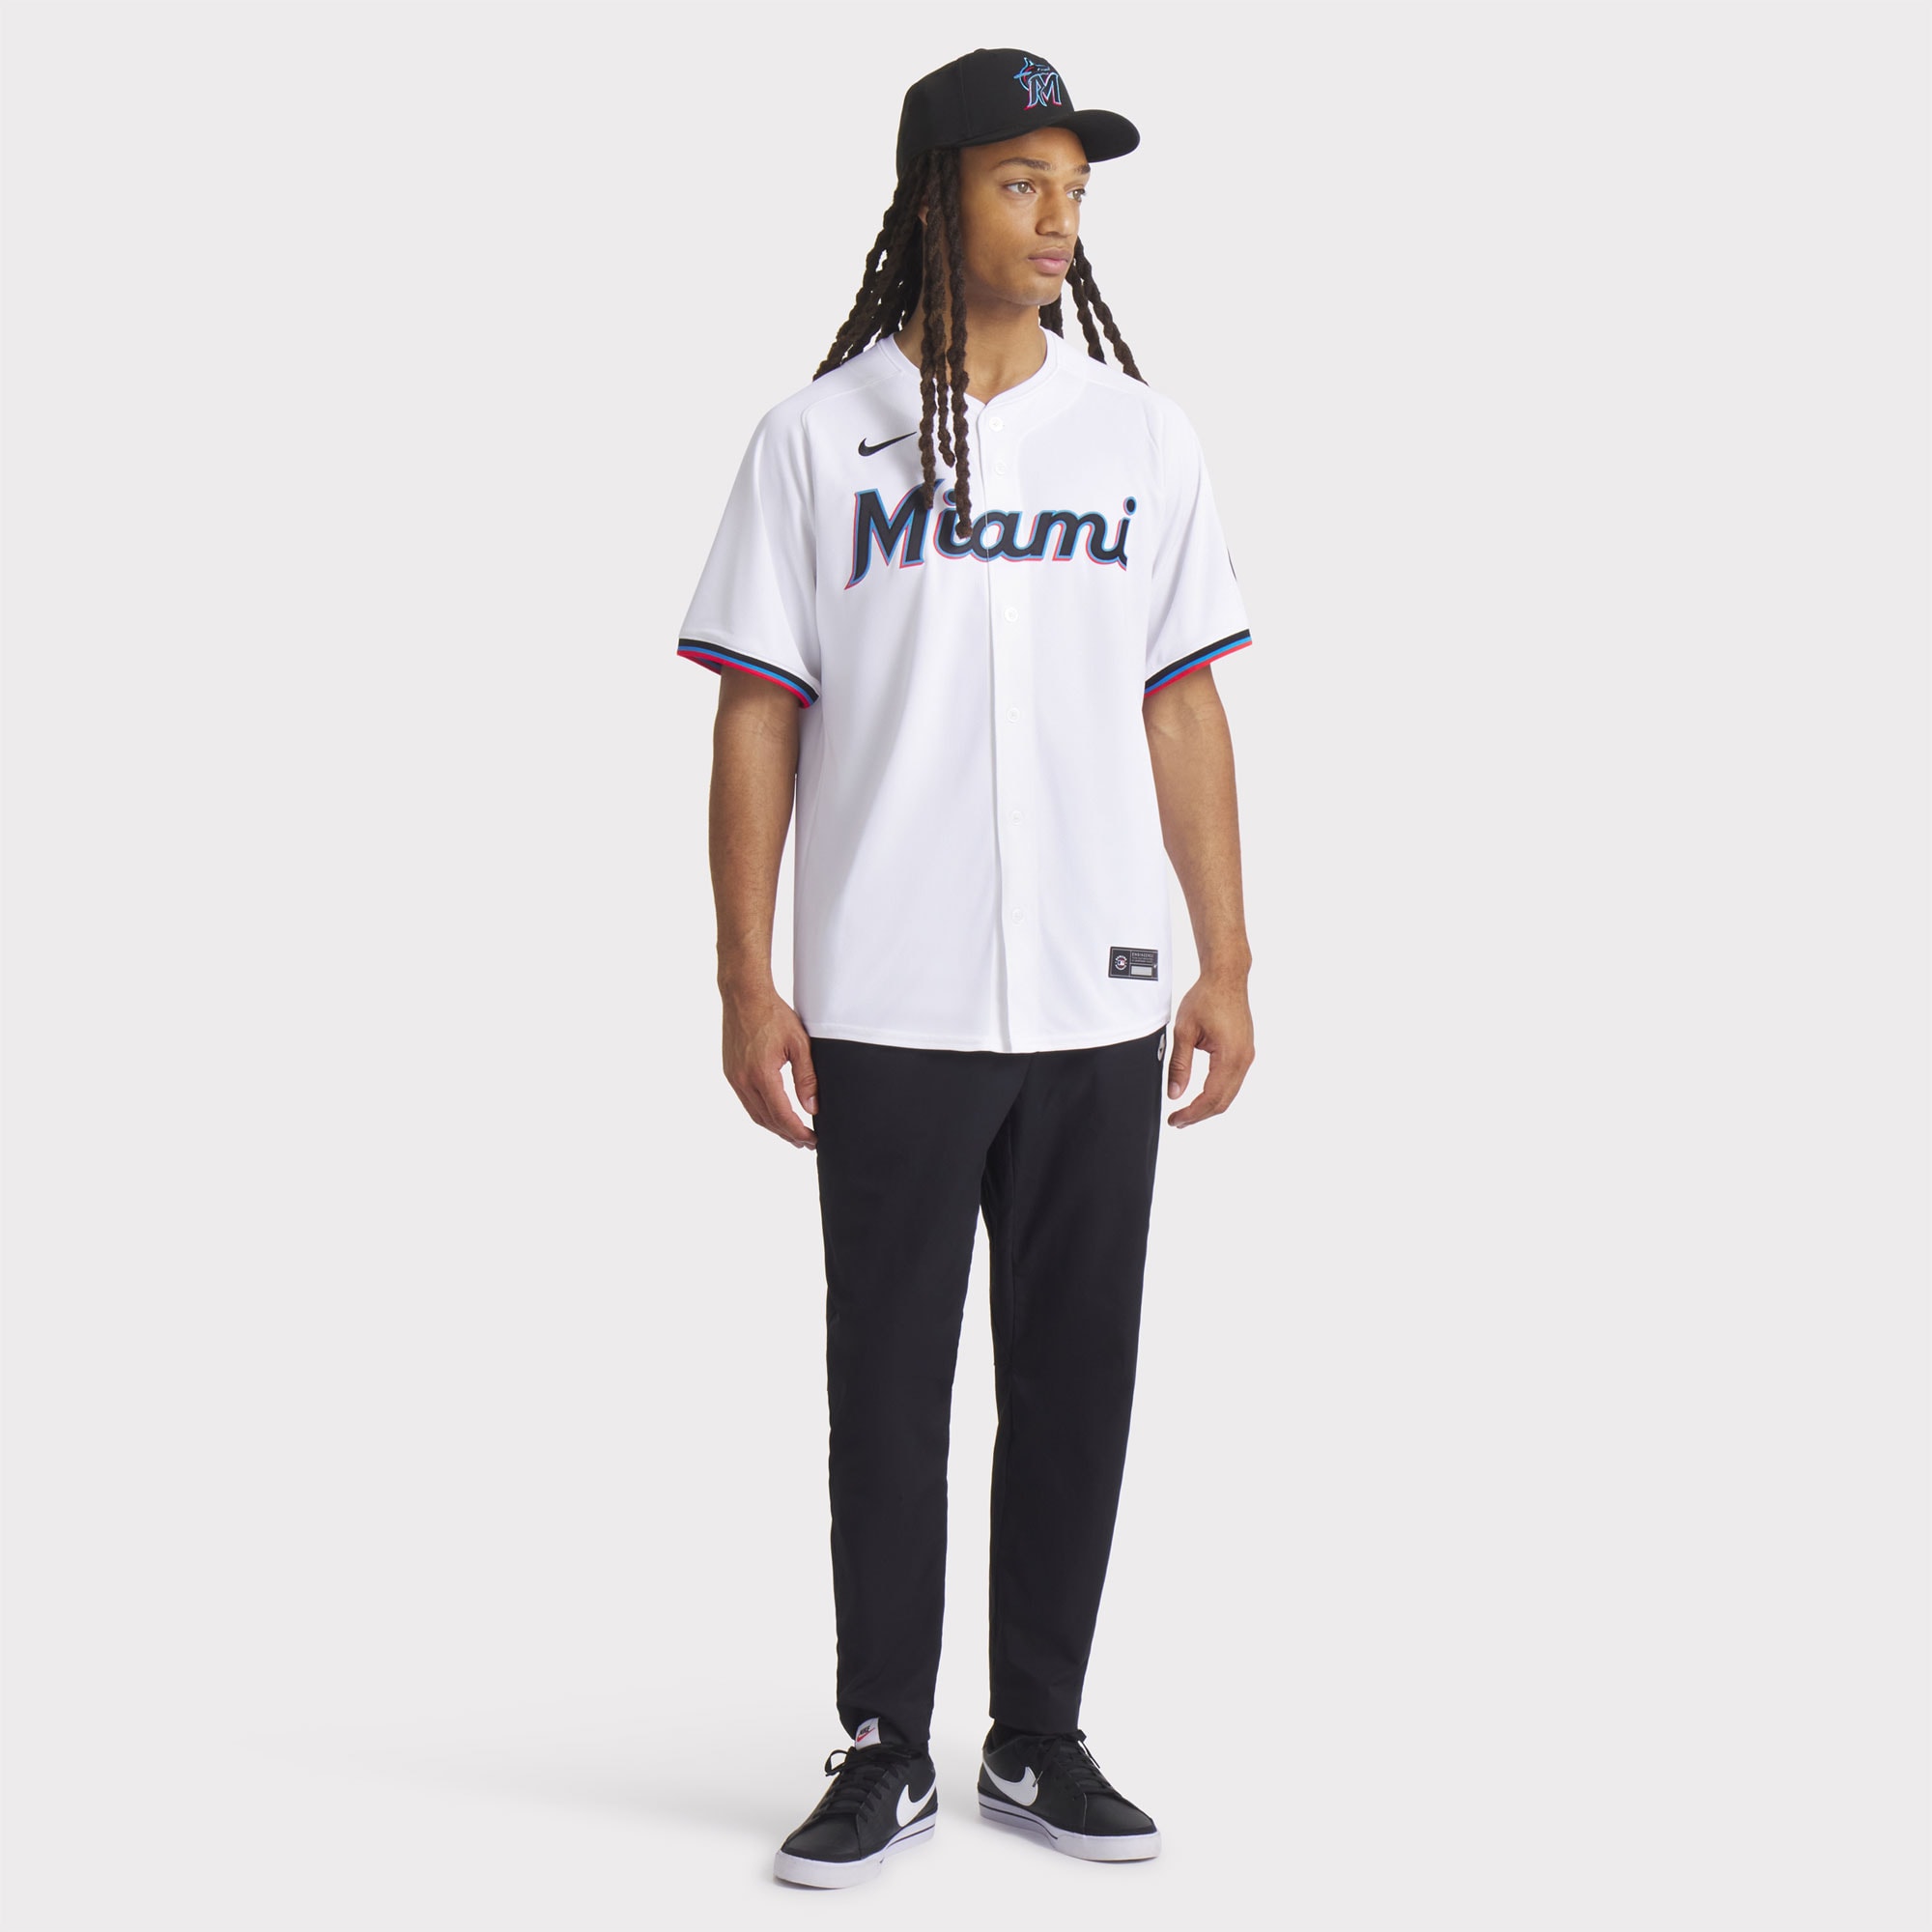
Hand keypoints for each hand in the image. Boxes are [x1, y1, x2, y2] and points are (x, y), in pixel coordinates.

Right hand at [721, 982, 817, 1148]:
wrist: (744, 996)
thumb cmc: (773, 1015)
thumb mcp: (799, 1044)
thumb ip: (807, 1078)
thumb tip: (813, 1108)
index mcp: (761, 1074)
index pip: (782, 1116)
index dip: (798, 1132)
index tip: (812, 1140)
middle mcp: (743, 1080)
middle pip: (767, 1120)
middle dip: (787, 1134)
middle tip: (806, 1142)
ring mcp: (733, 1077)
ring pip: (755, 1114)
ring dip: (774, 1127)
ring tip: (792, 1135)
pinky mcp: (730, 1072)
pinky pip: (746, 1101)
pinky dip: (761, 1113)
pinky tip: (773, 1114)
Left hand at [1165, 972, 1254, 1127]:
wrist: (1226, 978)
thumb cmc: (1206, 998)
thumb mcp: (1184, 1031)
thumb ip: (1179, 1065)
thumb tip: (1175, 1093)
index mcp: (1230, 1057)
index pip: (1211, 1097)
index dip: (1192, 1113)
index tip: (1175, 1120)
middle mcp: (1243, 1060)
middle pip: (1223, 1102)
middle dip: (1199, 1115)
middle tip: (1177, 1121)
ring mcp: (1247, 1057)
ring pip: (1229, 1094)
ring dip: (1209, 1106)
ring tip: (1186, 1113)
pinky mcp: (1244, 1052)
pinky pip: (1233, 1082)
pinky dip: (1217, 1094)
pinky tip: (1201, 1096)